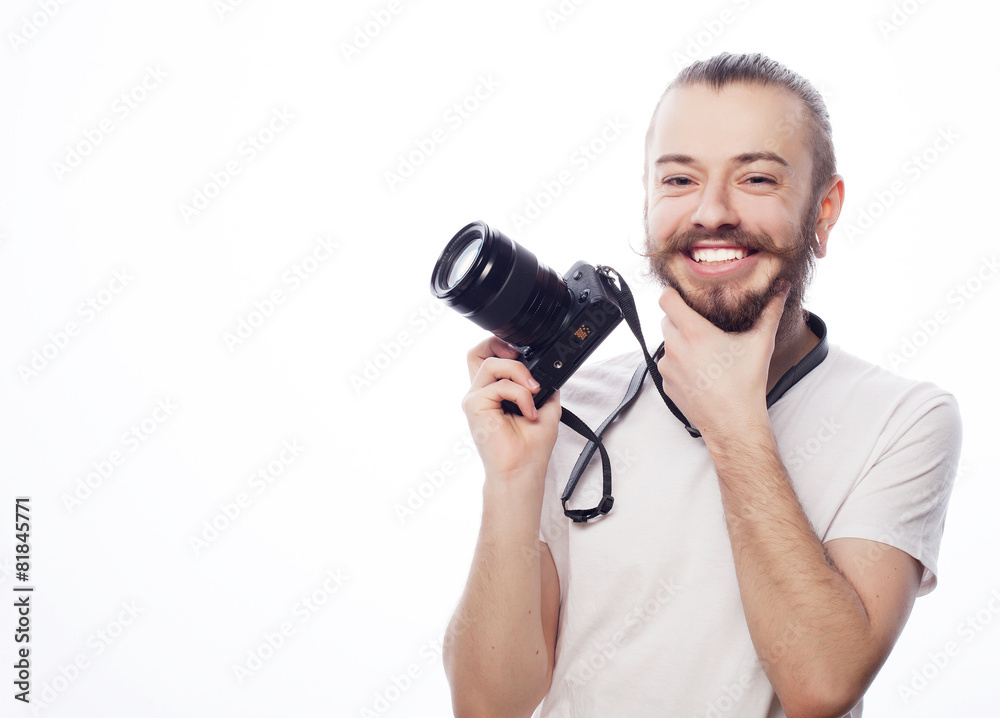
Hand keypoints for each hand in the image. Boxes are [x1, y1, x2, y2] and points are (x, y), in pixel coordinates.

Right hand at [462, 336, 561, 479]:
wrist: (522, 469)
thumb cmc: (530, 447)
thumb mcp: (545, 407)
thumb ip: (544, 387)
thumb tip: (549, 372)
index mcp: (495, 394)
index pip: (487, 358)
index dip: (502, 348)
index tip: (524, 355)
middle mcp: (482, 394)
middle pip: (477, 353)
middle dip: (499, 346)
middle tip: (520, 359)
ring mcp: (475, 398)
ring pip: (492, 364)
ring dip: (519, 373)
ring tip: (533, 392)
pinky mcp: (474, 405)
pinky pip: (500, 385)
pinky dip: (521, 395)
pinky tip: (528, 412)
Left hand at [656, 284, 787, 439]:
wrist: (734, 424)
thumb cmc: (747, 384)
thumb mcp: (761, 343)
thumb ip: (771, 311)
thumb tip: (782, 289)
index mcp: (693, 333)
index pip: (666, 299)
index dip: (672, 292)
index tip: (683, 294)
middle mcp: (674, 348)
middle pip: (666, 320)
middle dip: (681, 319)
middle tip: (703, 325)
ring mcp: (668, 368)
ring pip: (667, 344)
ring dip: (680, 342)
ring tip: (705, 352)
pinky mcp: (666, 385)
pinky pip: (668, 366)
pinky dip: (679, 364)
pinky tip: (700, 371)